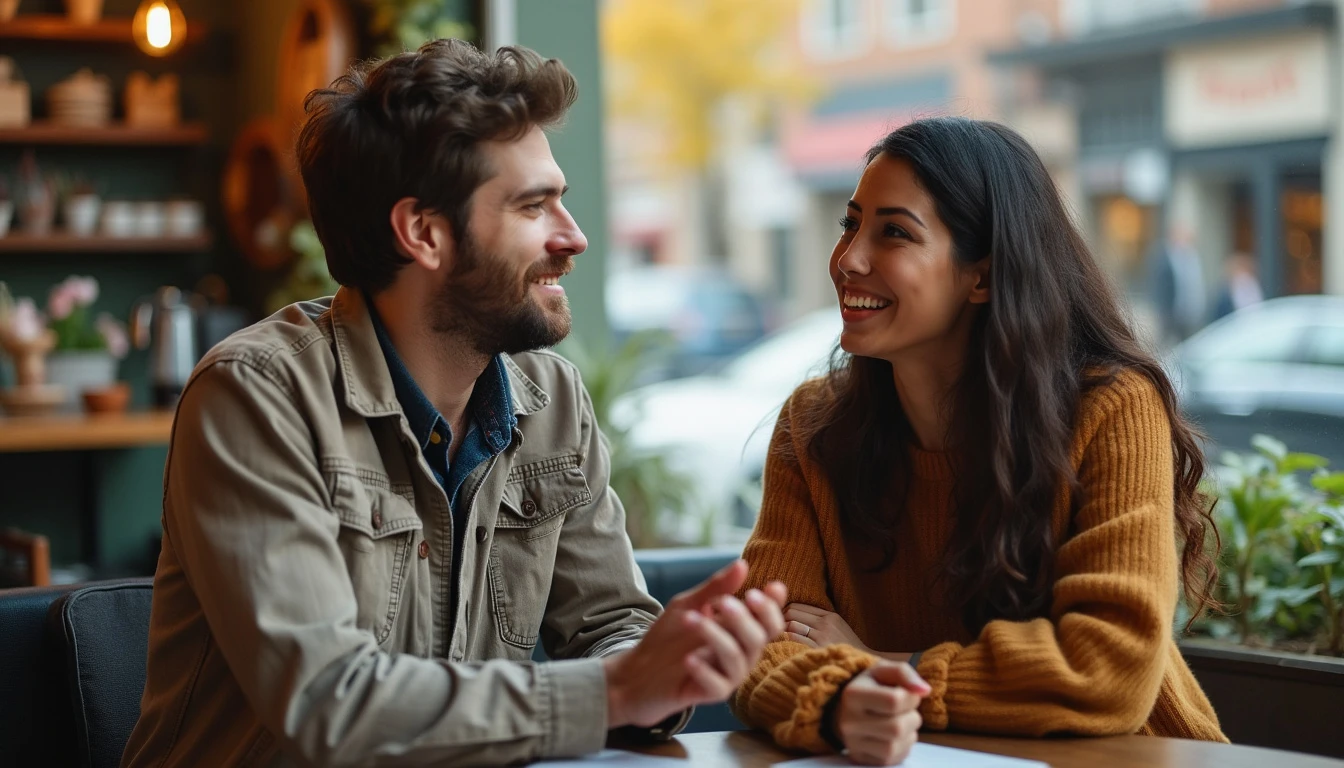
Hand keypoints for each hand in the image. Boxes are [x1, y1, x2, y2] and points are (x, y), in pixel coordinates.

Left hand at [603, 559, 786, 728]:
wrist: (638, 673)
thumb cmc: (668, 638)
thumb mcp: (688, 606)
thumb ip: (715, 589)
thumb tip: (742, 564)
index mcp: (740, 631)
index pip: (768, 622)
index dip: (773, 606)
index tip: (770, 587)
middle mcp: (740, 653)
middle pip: (759, 638)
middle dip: (744, 619)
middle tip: (723, 602)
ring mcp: (728, 675)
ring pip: (737, 658)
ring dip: (715, 636)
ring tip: (690, 619)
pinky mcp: (711, 694)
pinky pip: (718, 685)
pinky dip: (705, 670)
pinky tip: (688, 659)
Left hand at [785, 603, 867, 650]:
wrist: (862, 665)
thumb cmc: (845, 648)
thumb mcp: (837, 627)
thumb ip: (818, 619)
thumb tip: (791, 615)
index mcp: (829, 616)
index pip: (797, 607)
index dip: (785, 613)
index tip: (780, 623)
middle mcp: (825, 623)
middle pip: (791, 613)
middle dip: (781, 621)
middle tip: (777, 631)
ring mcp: (821, 636)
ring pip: (791, 625)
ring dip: (782, 632)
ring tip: (781, 641)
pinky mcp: (817, 649)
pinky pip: (793, 639)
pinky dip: (786, 642)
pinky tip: (785, 648)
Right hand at [835, 661, 929, 765]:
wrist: (846, 708)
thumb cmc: (870, 687)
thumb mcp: (883, 670)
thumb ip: (904, 673)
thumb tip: (924, 690)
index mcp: (853, 695)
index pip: (894, 701)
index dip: (910, 698)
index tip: (907, 694)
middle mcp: (849, 722)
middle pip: (897, 728)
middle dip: (912, 718)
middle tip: (906, 710)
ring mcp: (853, 743)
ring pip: (895, 746)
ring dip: (908, 734)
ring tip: (901, 722)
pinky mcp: (860, 758)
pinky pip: (893, 759)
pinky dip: (902, 747)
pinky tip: (895, 736)